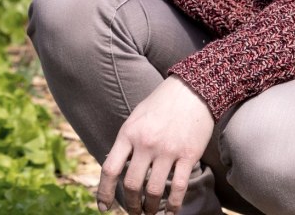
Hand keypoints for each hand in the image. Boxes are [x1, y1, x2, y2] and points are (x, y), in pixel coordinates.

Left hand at [97, 77, 213, 213]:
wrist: (191, 90)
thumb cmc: (160, 105)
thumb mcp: (135, 119)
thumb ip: (127, 143)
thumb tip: (116, 170)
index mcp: (128, 134)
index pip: (110, 169)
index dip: (104, 192)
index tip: (103, 207)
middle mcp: (146, 143)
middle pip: (132, 184)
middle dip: (131, 204)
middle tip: (133, 212)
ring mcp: (168, 150)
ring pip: (154, 190)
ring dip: (151, 208)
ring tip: (150, 212)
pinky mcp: (188, 155)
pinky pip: (178, 187)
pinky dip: (174, 204)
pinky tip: (171, 211)